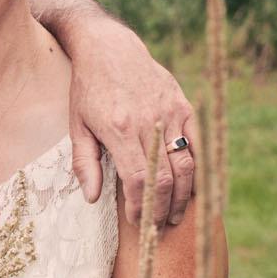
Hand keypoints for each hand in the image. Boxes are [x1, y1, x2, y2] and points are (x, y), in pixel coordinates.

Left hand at [67, 20, 195, 226]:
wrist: (109, 49)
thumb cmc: (88, 90)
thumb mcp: (77, 125)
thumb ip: (85, 163)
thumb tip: (92, 198)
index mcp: (119, 129)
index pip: (138, 180)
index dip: (140, 206)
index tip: (136, 221)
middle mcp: (149, 122)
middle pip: (165, 178)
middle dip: (164, 208)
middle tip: (159, 228)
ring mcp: (170, 112)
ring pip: (187, 164)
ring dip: (184, 196)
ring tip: (176, 215)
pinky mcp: (183, 105)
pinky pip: (198, 143)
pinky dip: (199, 168)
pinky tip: (194, 188)